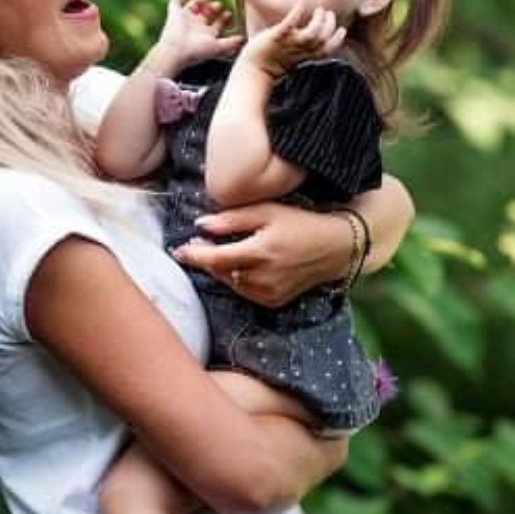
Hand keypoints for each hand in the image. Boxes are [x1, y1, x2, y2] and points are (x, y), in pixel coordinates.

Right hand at [152, 0, 242, 71]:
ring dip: (200, 0)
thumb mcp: (218, 47)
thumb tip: (243, 38)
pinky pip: (176, 1)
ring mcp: (185, 19)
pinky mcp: (174, 14)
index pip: (217, 24)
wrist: (177, 51)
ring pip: (193, 6)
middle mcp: (195, 27)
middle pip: (206, 14)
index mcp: (206, 35)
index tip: (229, 13)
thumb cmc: (197, 51)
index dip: (224, 18)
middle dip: (213, 8)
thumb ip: (231, 43)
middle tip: (219, 5)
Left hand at [173, 202, 353, 307]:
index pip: (215, 259)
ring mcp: (268, 293)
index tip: (178, 249)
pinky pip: (245, 292)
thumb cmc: (301, 223)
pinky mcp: (274, 302)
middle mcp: (262, 278)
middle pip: (220, 273)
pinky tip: (240, 266)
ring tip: (218, 254)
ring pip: (231, 284)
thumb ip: (233, 219)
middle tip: (196, 246)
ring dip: (221, 270)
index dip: (194, 255)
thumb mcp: (268, 211)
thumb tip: (201, 224)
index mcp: (260, 253)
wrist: (336, 248)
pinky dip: (237, 280)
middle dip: (206, 260)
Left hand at [244, 5, 345, 77]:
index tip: (342, 29)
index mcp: (304, 55)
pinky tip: (301, 4)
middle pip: (322, 39)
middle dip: (330, 26)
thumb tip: (309, 38)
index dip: (337, 40)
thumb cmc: (271, 59)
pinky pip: (288, 25)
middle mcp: (299, 50)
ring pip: (311, 34)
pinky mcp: (275, 37)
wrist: (253, 67)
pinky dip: (296, 14)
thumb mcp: (291, 54)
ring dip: (319, 21)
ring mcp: (288, 43)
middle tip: (329, 13)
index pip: (327, 50)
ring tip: (319, 10)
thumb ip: (301, 46)